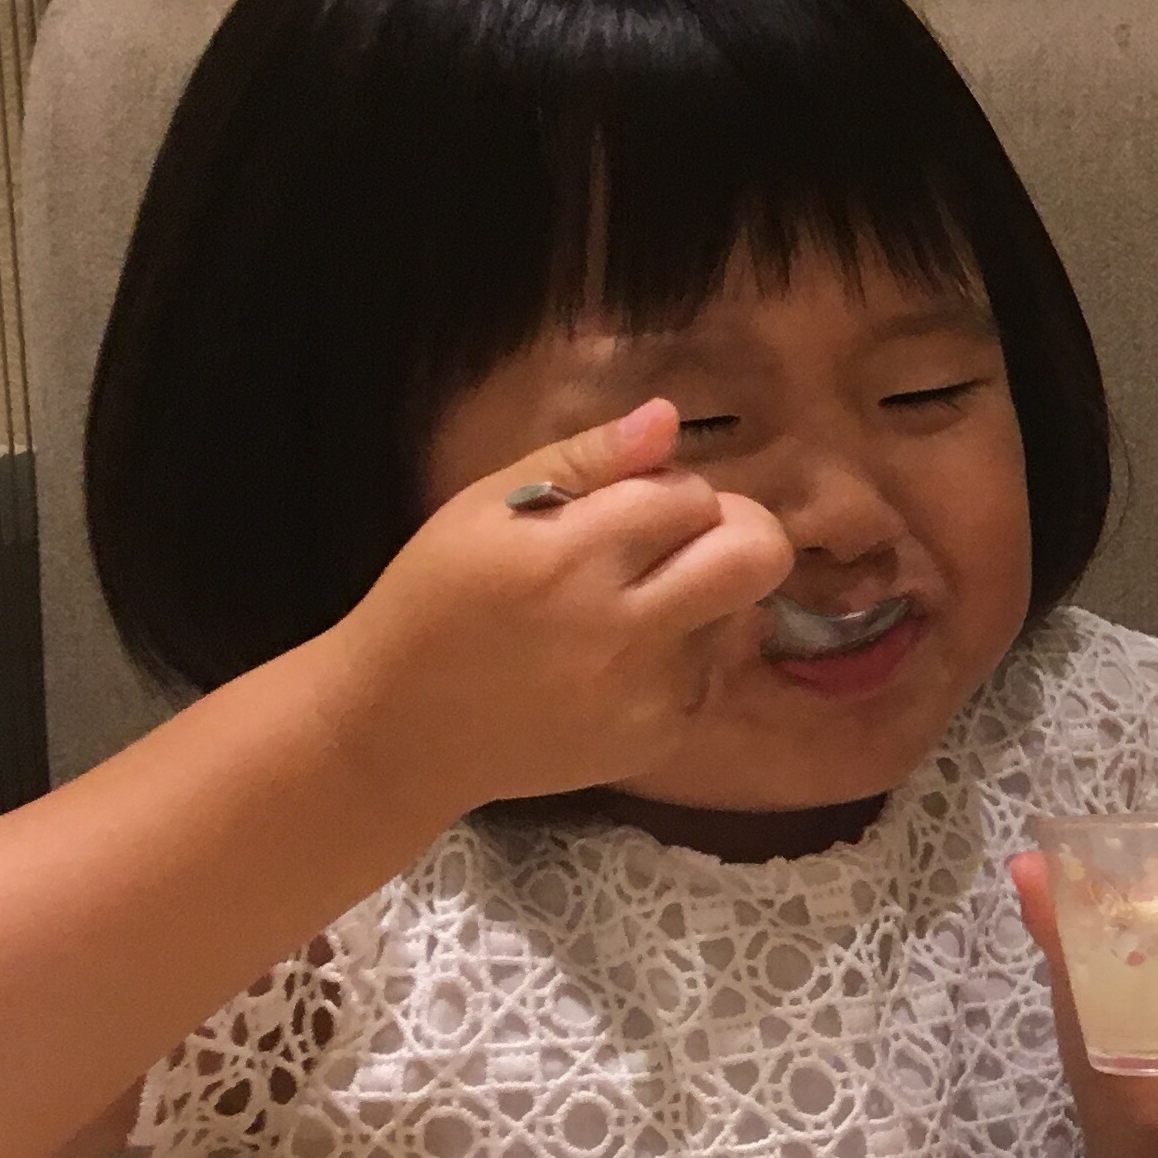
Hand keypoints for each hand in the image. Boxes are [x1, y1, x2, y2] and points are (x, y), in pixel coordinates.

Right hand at [320, 400, 790, 816]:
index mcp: (571, 555)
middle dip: (737, 532)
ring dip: (704, 599)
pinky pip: (712, 674)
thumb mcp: (482, 510)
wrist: (398, 731)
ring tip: (629, 609)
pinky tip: (616, 661)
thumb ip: (583, 459)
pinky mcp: (660, 738)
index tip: (633, 507)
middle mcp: (622, 626)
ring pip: (741, 614)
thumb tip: (666, 419)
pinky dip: (682, 656)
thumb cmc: (433, 603)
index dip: (672, 491)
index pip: (691, 496)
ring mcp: (648, 692)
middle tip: (684, 544)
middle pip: (759, 556)